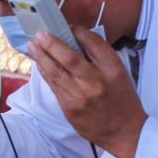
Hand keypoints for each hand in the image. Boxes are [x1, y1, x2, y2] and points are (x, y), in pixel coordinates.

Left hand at [30, 27, 146, 157]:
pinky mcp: (70, 108)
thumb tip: (77, 39)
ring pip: (56, 72)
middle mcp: (96, 81)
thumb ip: (101, 57)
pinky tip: (40, 63)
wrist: (124, 131)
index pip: (92, 43)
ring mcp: (81, 96)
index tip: (68, 26)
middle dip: (51, 43)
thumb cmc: (122, 99)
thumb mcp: (119, 73)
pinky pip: (54, 86)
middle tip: (40, 34)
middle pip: (69, 57)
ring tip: (33, 45)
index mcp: (112, 69)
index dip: (77, 32)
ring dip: (41, 56)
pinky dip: (45, 72)